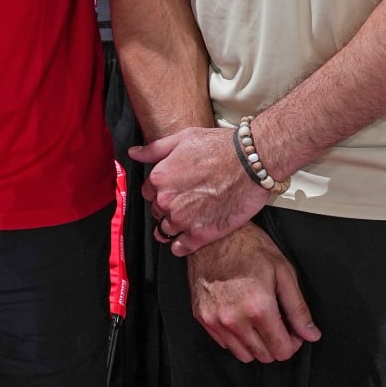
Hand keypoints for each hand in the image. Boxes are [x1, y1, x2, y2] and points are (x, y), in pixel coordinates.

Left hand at [136, 121, 268, 251]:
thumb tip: (134, 153)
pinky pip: (180, 247)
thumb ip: (155, 149)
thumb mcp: (183, 138)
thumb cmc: (220, 146)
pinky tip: (186, 240)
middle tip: (187, 201)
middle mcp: (166, 201)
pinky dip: (181, 245)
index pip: (148, 192)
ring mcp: (183, 220)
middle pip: (157, 211)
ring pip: (165, 230)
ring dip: (172, 227)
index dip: (160, 191)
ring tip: (188, 219)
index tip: (174, 189)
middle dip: (168, 207)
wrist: (251, 161)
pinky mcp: (200, 234)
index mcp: (159, 178)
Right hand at [186, 222, 320, 364]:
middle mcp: (234, 319)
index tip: (293, 331)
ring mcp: (215, 320)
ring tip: (260, 321)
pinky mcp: (202, 318)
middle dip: (276, 344)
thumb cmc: (248, 247)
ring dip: (257, 344)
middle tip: (278, 323)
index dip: (293, 343)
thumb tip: (311, 333)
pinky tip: (242, 317)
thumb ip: (298, 308)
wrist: (213, 235)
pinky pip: (225, 344)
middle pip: (264, 355)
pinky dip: (237, 337)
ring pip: (244, 354)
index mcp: (258, 308)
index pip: (282, 350)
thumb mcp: (283, 272)